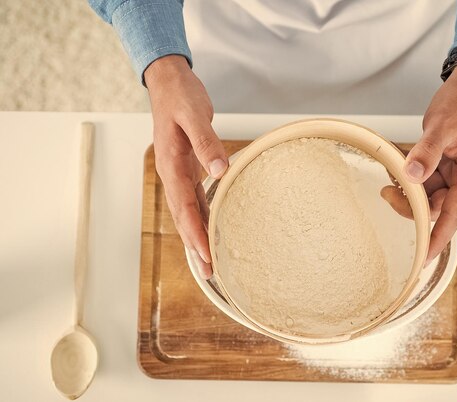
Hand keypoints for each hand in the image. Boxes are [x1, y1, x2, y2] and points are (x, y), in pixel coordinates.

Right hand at [145, 55, 227, 278]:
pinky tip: (211, 231)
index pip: (184, 207)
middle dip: (195, 247)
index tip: (207, 255)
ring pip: (188, 213)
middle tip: (209, 274)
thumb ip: (206, 142)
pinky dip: (202, 219)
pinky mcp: (187, 170)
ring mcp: (179, 174)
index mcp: (171, 165)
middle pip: (183, 218)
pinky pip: (194, 201)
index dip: (195, 233)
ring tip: (210, 263)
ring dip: (198, 237)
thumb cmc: (180, 97)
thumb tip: (220, 171)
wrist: (169, 84)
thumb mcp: (194, 115)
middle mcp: (172, 175)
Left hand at [384, 66, 456, 262]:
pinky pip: (429, 178)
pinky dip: (413, 174)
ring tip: (391, 173)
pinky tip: (401, 165)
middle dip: (411, 203)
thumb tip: (412, 176)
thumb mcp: (441, 128)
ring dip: (410, 188)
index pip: (453, 215)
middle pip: (437, 206)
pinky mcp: (449, 163)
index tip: (424, 257)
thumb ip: (426, 153)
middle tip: (387, 192)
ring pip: (430, 193)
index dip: (437, 237)